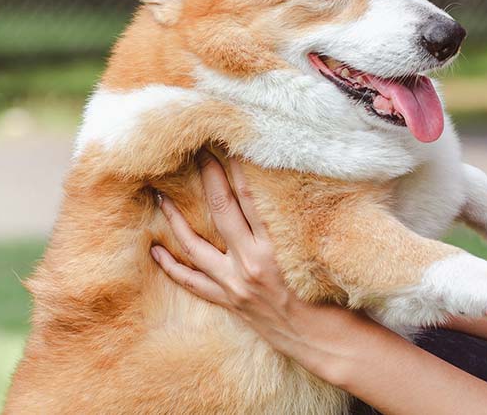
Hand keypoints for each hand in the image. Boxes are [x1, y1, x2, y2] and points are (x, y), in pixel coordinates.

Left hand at [150, 151, 337, 358]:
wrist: (322, 342)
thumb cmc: (331, 296)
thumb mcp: (317, 253)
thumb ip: (295, 225)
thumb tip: (282, 190)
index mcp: (274, 248)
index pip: (250, 197)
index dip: (237, 168)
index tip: (228, 144)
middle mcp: (250, 264)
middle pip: (222, 210)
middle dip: (209, 177)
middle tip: (197, 152)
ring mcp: (234, 284)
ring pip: (195, 247)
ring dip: (176, 220)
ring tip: (160, 196)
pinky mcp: (229, 301)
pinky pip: (193, 283)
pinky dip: (172, 267)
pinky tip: (156, 250)